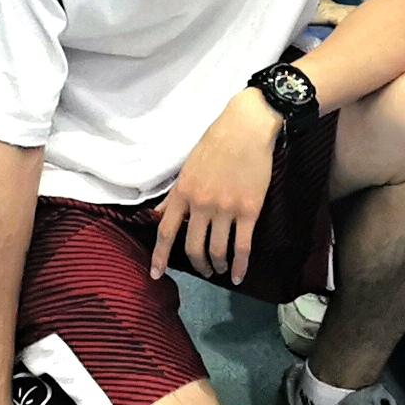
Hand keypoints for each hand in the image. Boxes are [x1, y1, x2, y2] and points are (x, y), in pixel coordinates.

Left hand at [149, 94, 278, 282]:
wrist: (246, 128)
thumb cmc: (216, 144)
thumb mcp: (188, 167)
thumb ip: (174, 195)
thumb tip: (157, 215)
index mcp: (183, 191)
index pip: (165, 231)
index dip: (159, 256)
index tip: (155, 274)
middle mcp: (201, 203)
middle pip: (193, 247)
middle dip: (198, 265)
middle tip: (203, 270)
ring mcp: (226, 208)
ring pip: (217, 251)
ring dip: (217, 265)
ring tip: (220, 268)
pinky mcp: (250, 210)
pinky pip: (242, 246)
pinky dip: (240, 266)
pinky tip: (238, 276)